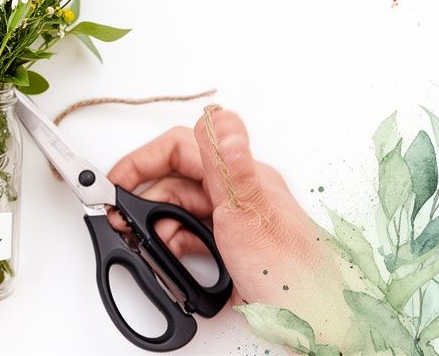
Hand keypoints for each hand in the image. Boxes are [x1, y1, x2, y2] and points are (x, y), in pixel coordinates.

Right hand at [108, 106, 347, 343]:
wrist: (323, 323)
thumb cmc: (295, 275)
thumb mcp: (247, 214)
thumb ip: (226, 163)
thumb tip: (215, 115)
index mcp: (241, 174)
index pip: (179, 148)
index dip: (142, 161)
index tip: (115, 183)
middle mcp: (237, 193)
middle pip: (174, 183)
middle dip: (145, 203)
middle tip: (124, 224)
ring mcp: (233, 224)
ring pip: (179, 215)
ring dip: (159, 233)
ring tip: (154, 252)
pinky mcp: (231, 252)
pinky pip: (190, 243)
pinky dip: (174, 253)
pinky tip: (174, 266)